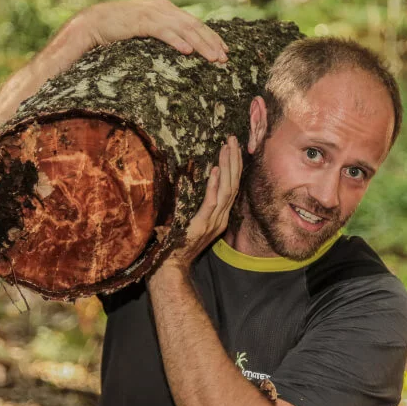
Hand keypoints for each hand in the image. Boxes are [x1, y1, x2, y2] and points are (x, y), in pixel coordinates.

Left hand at [0, 0, 228, 201]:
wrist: (13, 119)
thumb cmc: (10, 134)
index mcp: (66, 51)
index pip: (116, 21)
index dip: (157, 30)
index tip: (189, 54)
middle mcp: (85, 36)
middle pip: (144, 11)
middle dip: (187, 29)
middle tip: (218, 57)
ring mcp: (104, 38)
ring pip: (154, 16)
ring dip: (191, 31)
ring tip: (220, 58)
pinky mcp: (116, 48)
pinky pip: (154, 30)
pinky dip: (182, 37)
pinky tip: (203, 58)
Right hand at [78, 0, 228, 62]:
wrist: (94, 24)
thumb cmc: (120, 31)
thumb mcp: (147, 31)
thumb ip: (164, 34)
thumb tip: (182, 49)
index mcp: (167, 10)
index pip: (195, 24)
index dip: (212, 37)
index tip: (225, 51)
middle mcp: (163, 9)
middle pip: (194, 26)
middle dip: (212, 42)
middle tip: (225, 58)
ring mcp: (153, 14)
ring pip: (184, 30)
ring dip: (201, 44)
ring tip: (213, 58)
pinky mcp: (141, 21)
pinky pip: (164, 32)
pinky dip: (177, 41)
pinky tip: (188, 51)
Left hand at [157, 135, 242, 273]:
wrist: (172, 266)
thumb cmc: (176, 243)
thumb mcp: (190, 221)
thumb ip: (196, 205)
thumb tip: (190, 183)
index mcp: (220, 216)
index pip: (232, 187)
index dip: (234, 167)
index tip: (232, 148)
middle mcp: (221, 218)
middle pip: (233, 184)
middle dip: (233, 160)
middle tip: (232, 139)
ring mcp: (214, 222)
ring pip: (226, 190)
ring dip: (227, 167)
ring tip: (226, 148)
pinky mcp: (202, 225)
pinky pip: (211, 202)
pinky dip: (214, 186)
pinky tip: (215, 170)